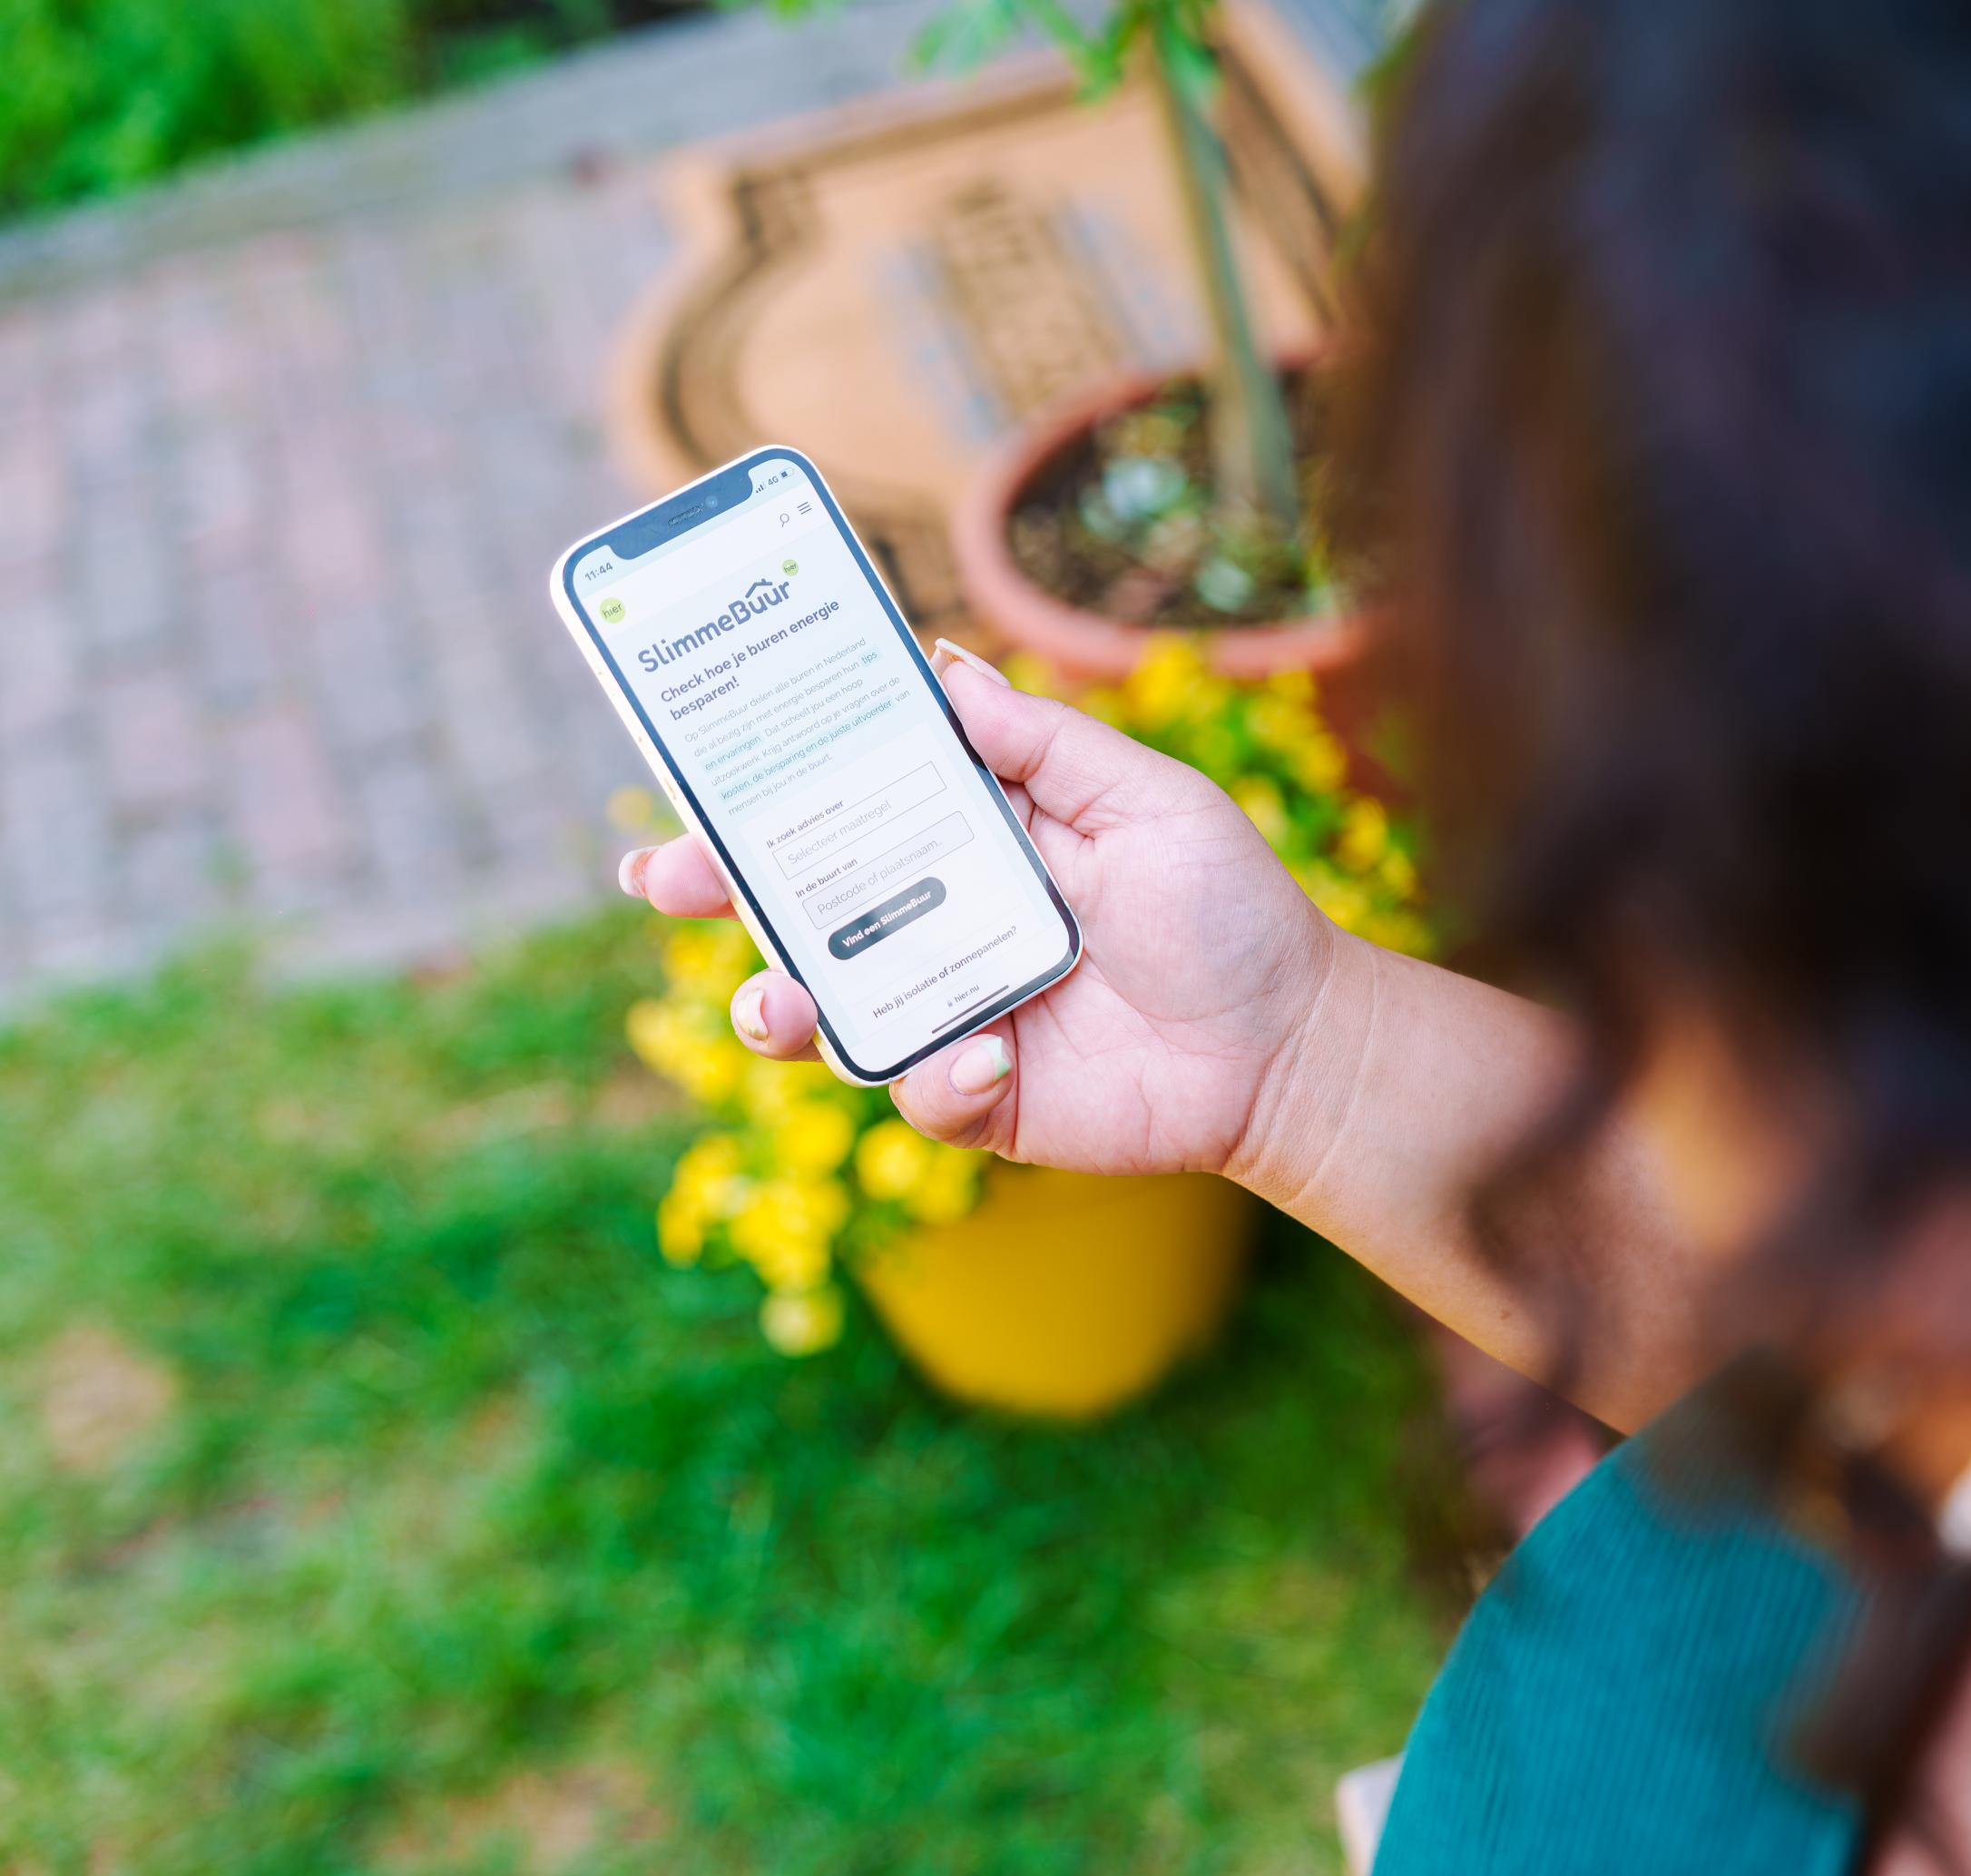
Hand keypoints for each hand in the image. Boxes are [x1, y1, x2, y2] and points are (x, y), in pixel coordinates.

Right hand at [619, 647, 1349, 1178]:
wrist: (1292, 1043)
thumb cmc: (1230, 910)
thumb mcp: (1147, 800)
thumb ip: (1044, 745)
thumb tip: (947, 669)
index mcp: (971, 835)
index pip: (846, 798)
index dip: (766, 784)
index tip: (695, 758)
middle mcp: (942, 919)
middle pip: (799, 899)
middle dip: (717, 885)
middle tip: (661, 875)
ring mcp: (952, 1009)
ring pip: (824, 1008)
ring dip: (777, 1002)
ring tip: (773, 1000)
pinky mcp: (980, 1095)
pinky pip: (920, 1091)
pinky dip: (940, 1079)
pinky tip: (993, 1061)